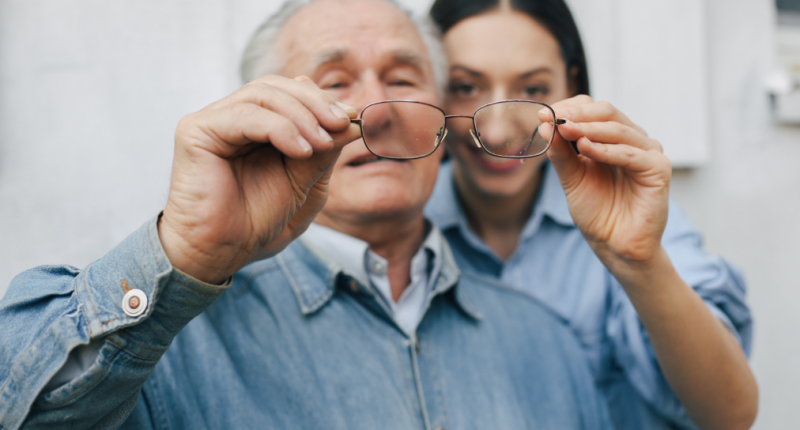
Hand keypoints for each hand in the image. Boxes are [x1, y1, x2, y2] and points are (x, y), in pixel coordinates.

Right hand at [159, 75, 360, 283]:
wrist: (223, 251)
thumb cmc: (256, 219)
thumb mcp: (303, 181)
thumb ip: (323, 150)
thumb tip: (352, 121)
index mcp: (254, 125)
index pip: (288, 92)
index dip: (321, 100)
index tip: (351, 117)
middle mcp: (231, 117)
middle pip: (276, 87)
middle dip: (315, 103)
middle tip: (342, 124)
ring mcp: (212, 121)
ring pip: (263, 94)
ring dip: (302, 115)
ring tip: (323, 142)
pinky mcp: (196, 131)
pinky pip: (246, 115)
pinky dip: (280, 128)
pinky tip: (301, 150)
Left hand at [539, 95, 670, 279]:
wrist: (615, 245)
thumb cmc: (597, 213)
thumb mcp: (572, 179)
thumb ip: (561, 154)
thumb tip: (545, 125)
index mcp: (611, 139)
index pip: (593, 110)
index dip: (569, 109)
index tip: (543, 115)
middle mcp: (631, 141)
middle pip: (607, 113)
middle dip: (577, 114)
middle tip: (554, 118)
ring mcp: (648, 152)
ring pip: (618, 129)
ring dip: (589, 128)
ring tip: (566, 129)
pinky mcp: (659, 169)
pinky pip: (631, 153)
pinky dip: (606, 149)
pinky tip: (585, 148)